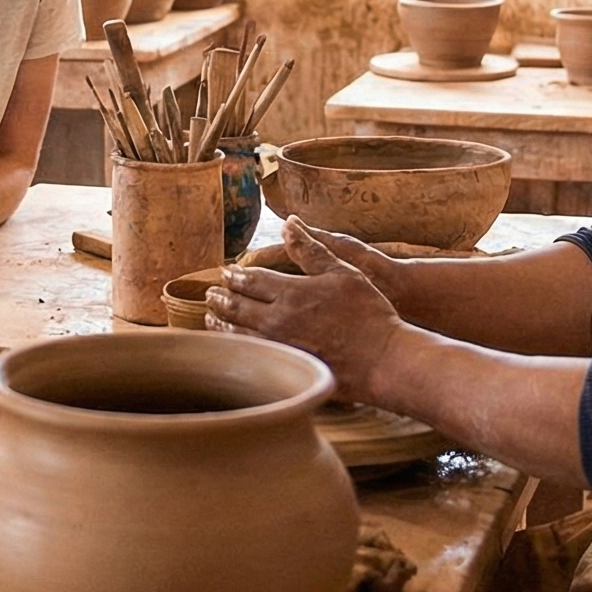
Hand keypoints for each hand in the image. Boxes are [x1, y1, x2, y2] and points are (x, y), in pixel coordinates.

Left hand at [208, 217, 404, 400]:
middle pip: (238, 306)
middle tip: (210, 294)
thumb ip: (310, 249)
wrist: (382, 359)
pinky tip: (233, 344)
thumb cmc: (368, 312)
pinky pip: (250, 355)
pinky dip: (234, 345)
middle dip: (221, 298)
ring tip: (210, 317)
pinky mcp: (286, 368)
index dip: (235, 275)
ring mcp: (279, 346)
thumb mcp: (342, 271)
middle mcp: (278, 320)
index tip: (225, 273)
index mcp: (290, 292)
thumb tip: (289, 223)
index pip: (250, 280)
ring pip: (238, 333)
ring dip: (221, 322)